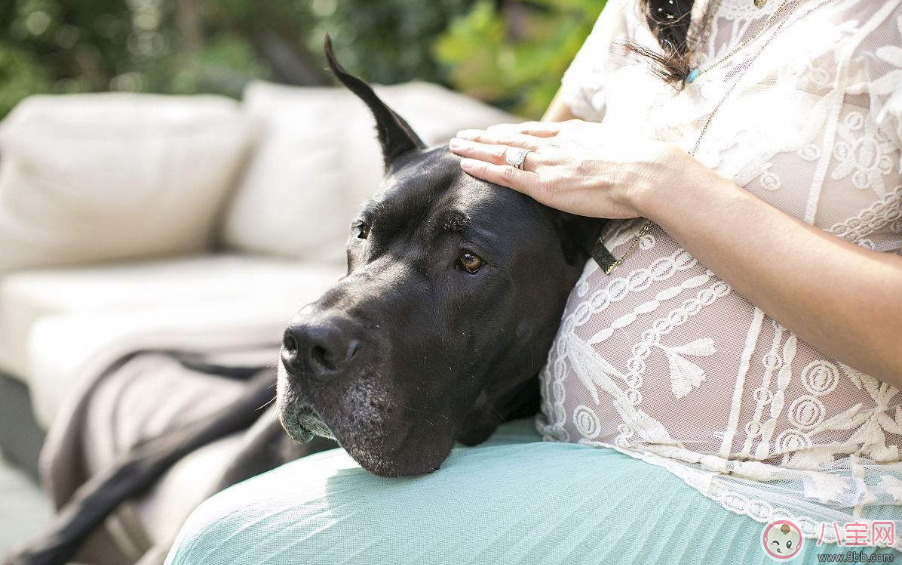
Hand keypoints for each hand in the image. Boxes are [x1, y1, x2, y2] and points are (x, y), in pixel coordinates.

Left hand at [449, 119, 694, 219]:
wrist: (645, 173)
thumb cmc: (642, 166)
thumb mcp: (618, 148)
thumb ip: (601, 151)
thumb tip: (602, 158)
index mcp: (574, 135)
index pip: (535, 132)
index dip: (511, 131)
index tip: (494, 130)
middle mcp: (556, 144)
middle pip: (511, 137)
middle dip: (485, 136)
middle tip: (463, 135)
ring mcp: (547, 163)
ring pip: (501, 151)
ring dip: (475, 148)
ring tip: (455, 145)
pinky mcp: (544, 184)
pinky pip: (505, 173)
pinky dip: (483, 167)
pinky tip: (465, 164)